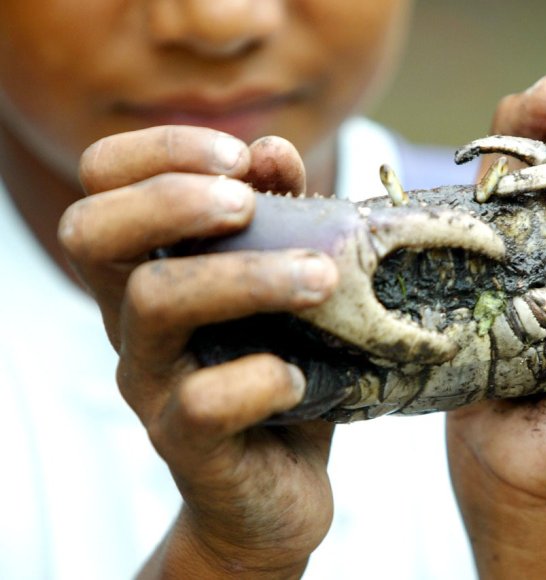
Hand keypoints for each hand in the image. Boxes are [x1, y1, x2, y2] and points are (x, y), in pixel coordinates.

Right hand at [60, 126, 336, 577]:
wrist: (277, 489)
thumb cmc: (283, 372)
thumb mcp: (288, 288)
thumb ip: (283, 217)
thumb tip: (272, 149)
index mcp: (150, 269)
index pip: (102, 181)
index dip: (161, 149)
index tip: (241, 156)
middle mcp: (131, 320)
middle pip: (92, 231)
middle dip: (173, 199)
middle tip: (249, 205)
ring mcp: (152, 382)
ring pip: (154, 302)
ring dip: (247, 276)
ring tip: (320, 278)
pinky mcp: (185, 444)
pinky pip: (201, 401)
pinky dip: (261, 378)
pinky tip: (300, 377)